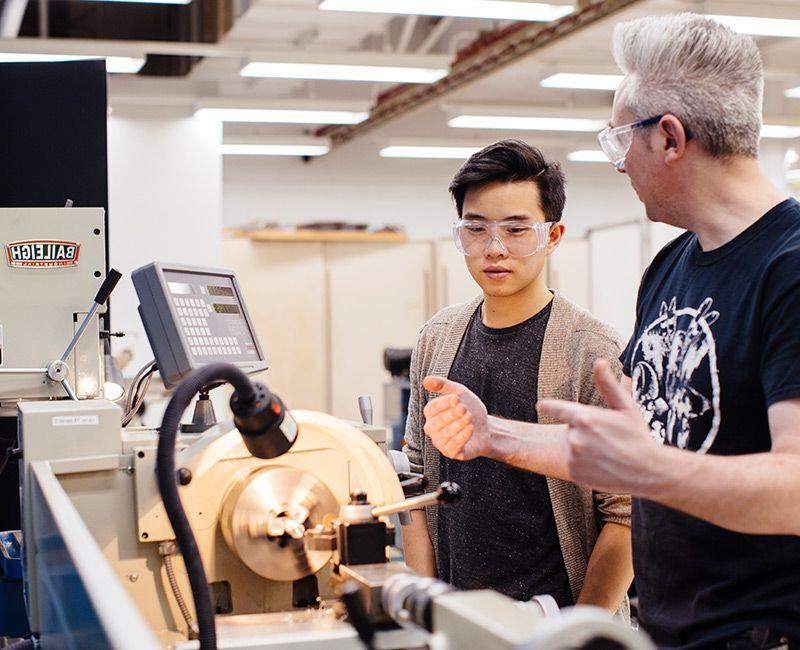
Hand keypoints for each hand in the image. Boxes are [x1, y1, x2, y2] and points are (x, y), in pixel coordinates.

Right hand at [422, 376, 489, 460]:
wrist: (486, 428)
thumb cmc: (470, 409)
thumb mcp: (459, 392)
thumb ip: (443, 385)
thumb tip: (426, 380)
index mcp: (431, 414)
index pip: (430, 409)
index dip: (443, 404)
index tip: (457, 398)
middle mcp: (432, 429)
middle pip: (436, 422)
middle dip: (452, 415)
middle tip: (465, 409)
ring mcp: (440, 442)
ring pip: (445, 434)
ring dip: (459, 424)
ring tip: (470, 418)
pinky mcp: (451, 453)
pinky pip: (453, 446)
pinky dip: (463, 436)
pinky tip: (471, 428)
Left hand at [538, 359, 657, 494]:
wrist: (648, 471)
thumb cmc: (638, 436)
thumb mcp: (626, 407)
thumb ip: (608, 385)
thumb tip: (599, 362)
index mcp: (586, 418)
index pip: (559, 409)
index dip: (549, 406)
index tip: (542, 405)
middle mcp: (575, 437)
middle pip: (571, 429)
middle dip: (584, 430)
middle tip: (607, 438)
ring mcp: (573, 457)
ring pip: (571, 446)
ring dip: (583, 447)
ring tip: (606, 452)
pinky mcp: (574, 473)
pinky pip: (573, 463)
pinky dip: (583, 464)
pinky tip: (602, 465)